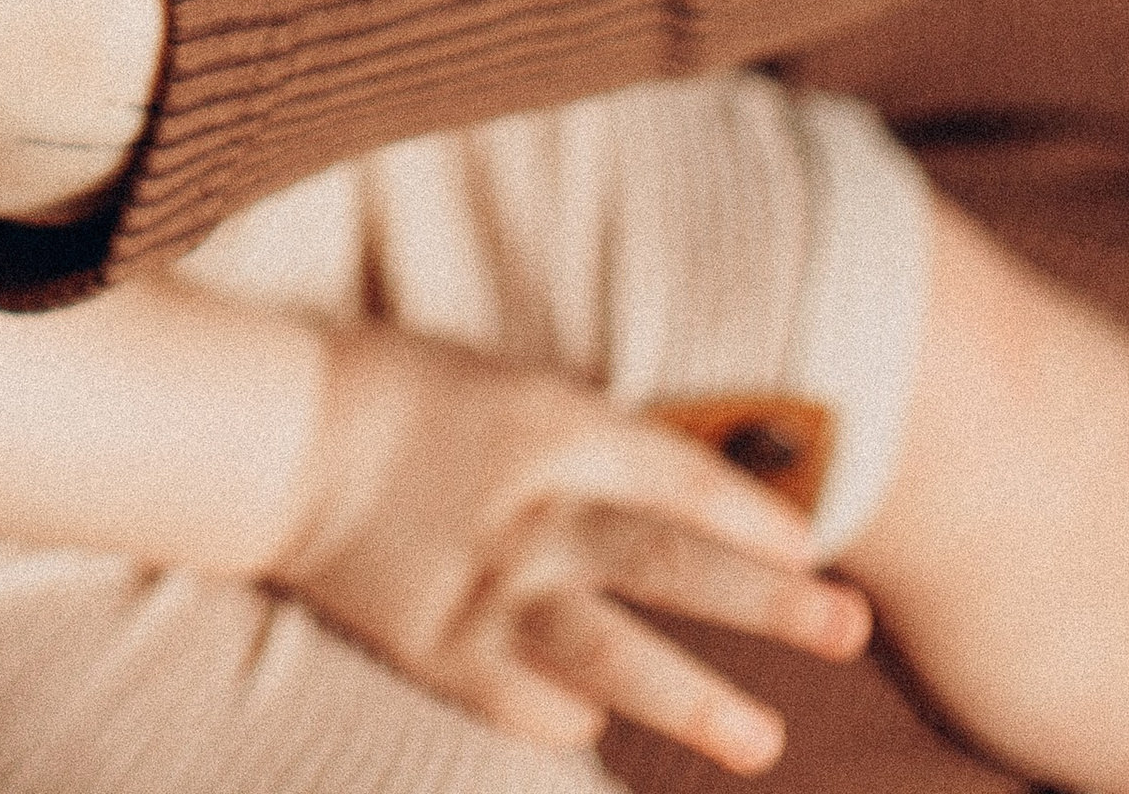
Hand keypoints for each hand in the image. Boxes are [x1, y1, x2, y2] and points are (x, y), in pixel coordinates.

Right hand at [274, 328, 872, 773]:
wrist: (280, 435)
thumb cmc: (409, 392)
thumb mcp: (513, 386)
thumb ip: (594, 442)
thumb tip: (689, 499)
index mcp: (547, 425)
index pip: (676, 474)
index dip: (751, 513)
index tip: (815, 548)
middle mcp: (529, 511)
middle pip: (663, 559)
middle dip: (764, 601)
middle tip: (848, 628)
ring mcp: (483, 589)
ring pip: (605, 652)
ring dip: (690, 699)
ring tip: (763, 741)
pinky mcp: (438, 649)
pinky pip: (522, 699)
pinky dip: (564, 714)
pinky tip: (592, 721)